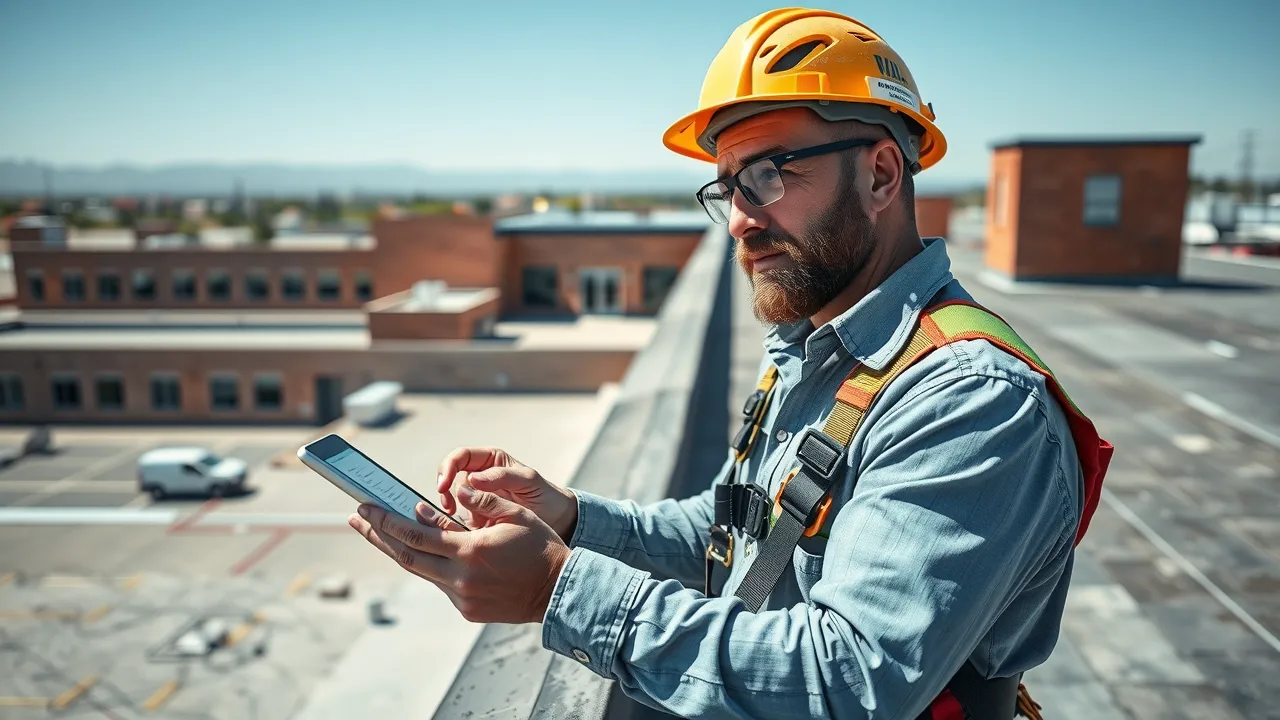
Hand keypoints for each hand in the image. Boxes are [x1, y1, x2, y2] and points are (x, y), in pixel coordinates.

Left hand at [348, 484, 570, 623]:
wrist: (559, 592)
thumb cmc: (541, 548)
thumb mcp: (516, 516)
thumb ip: (483, 502)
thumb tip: (454, 492)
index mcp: (471, 550)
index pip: (416, 534)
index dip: (387, 520)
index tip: (367, 506)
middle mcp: (461, 577)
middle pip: (406, 556)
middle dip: (377, 535)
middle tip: (355, 519)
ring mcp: (462, 597)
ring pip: (420, 572)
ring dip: (398, 551)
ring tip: (378, 534)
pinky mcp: (467, 610)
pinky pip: (440, 584)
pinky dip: (429, 567)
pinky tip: (421, 553)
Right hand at [436, 447, 577, 539]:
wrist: (558, 521)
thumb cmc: (545, 496)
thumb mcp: (528, 481)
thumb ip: (502, 477)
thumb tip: (472, 479)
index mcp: (491, 461)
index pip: (460, 457)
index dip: (447, 468)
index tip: (444, 485)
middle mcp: (481, 476)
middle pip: (450, 477)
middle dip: (445, 489)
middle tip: (448, 506)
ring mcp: (478, 497)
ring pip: (453, 498)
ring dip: (450, 507)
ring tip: (457, 519)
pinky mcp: (478, 516)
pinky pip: (461, 517)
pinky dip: (459, 522)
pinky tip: (465, 530)